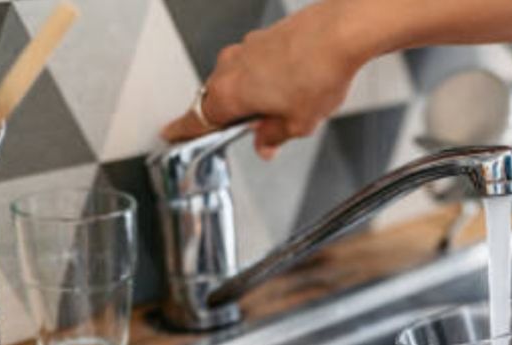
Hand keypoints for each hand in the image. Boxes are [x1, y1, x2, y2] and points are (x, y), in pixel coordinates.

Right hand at [161, 3, 368, 158]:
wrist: (340, 32)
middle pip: (218, 99)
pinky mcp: (263, 36)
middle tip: (252, 132)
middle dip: (232, 116)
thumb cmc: (318, 73)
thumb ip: (273, 137)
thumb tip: (264, 144)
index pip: (196, 119)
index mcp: (229, 94)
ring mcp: (245, 48)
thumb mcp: (297, 124)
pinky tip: (292, 85)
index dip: (183, 131)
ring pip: (238, 80)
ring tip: (286, 108)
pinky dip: (265, 78)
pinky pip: (255, 64)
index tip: (171, 134)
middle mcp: (230, 67)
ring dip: (252, 96)